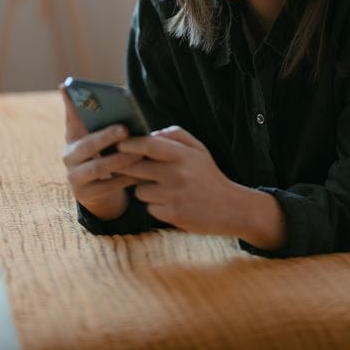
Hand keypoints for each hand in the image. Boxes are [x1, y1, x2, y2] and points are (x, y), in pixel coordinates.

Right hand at [60, 86, 143, 220]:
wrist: (96, 190)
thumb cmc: (102, 154)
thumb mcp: (98, 138)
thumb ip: (100, 121)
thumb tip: (101, 97)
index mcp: (72, 137)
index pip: (71, 119)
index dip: (70, 105)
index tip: (69, 88)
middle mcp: (69, 156)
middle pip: (86, 145)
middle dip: (106, 137)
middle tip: (125, 129)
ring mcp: (74, 177)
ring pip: (97, 168)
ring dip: (119, 160)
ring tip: (139, 153)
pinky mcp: (84, 195)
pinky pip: (107, 187)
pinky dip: (124, 179)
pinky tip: (139, 174)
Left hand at [116, 126, 286, 249]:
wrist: (230, 208)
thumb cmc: (209, 176)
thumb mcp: (199, 149)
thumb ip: (176, 135)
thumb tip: (150, 134)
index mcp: (183, 155)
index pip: (148, 145)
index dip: (130, 144)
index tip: (119, 145)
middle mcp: (177, 174)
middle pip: (136, 167)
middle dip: (127, 167)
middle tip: (126, 167)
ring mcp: (173, 196)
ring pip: (140, 190)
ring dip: (144, 189)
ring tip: (162, 188)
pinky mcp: (171, 215)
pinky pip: (149, 207)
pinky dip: (155, 206)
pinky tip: (170, 203)